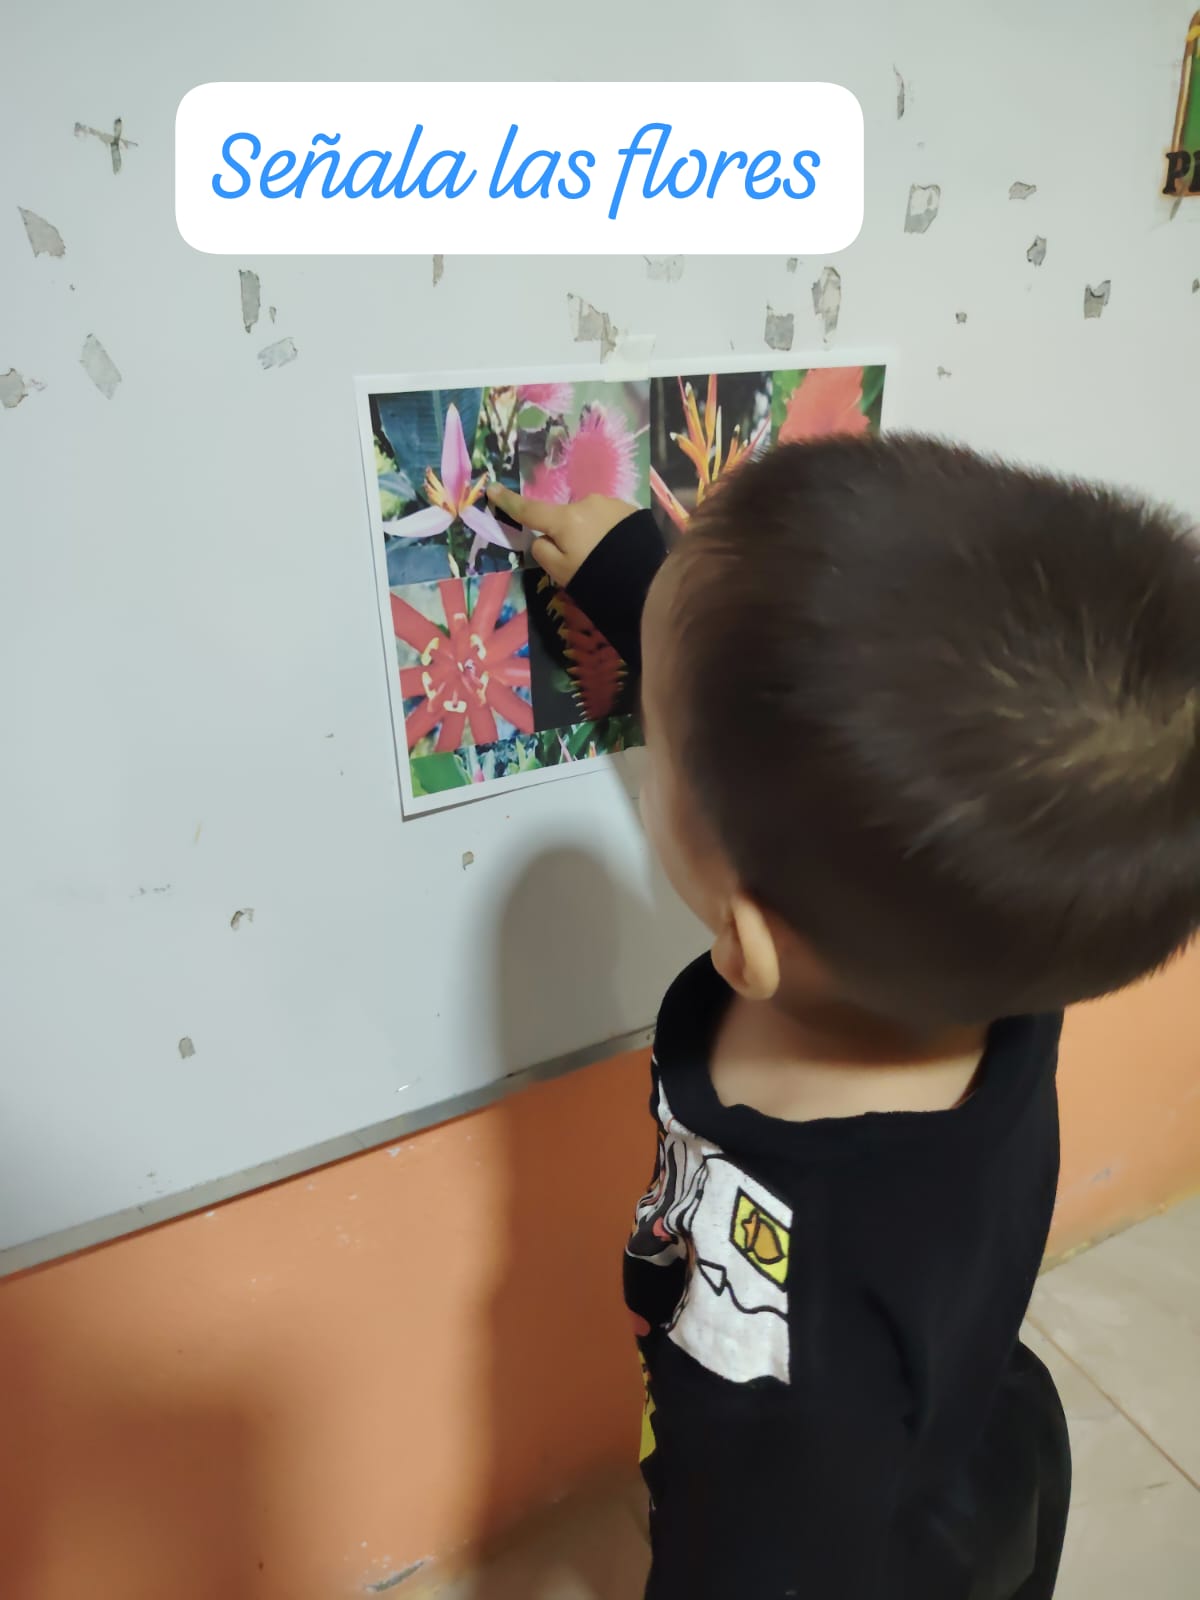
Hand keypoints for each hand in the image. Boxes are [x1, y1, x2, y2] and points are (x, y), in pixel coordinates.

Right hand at [486, 484, 636, 585]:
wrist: (647, 581)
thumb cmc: (598, 578)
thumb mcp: (561, 572)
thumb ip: (542, 551)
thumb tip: (541, 537)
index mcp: (566, 519)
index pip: (530, 510)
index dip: (509, 502)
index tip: (493, 489)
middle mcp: (587, 503)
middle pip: (565, 516)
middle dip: (568, 532)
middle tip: (582, 558)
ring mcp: (611, 503)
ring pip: (588, 516)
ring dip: (590, 531)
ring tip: (605, 556)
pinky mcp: (629, 509)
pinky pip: (608, 518)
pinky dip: (607, 531)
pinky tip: (619, 549)